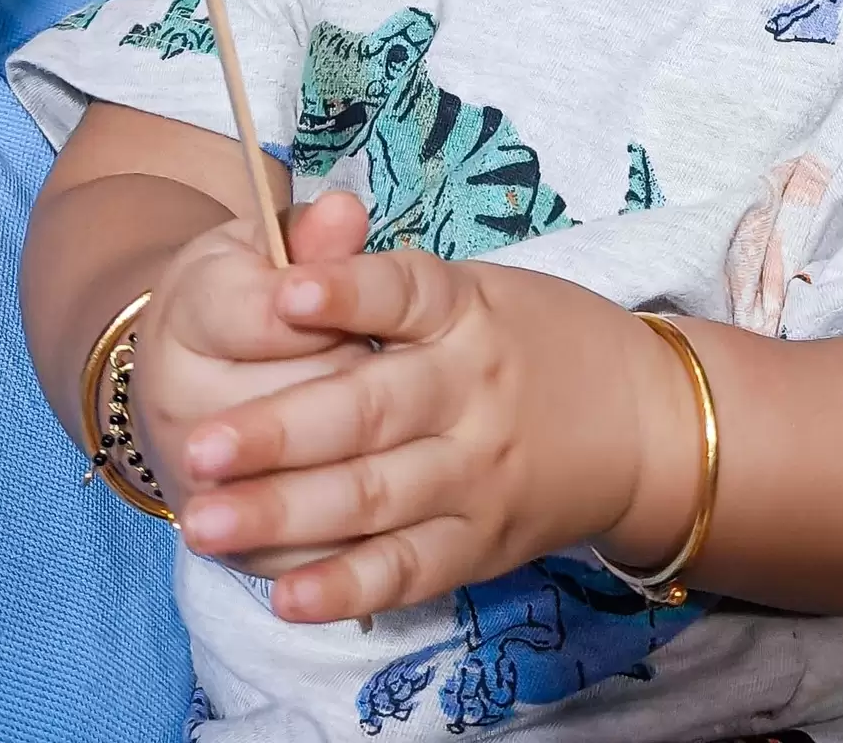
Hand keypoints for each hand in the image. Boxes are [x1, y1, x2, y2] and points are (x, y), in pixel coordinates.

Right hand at [134, 193, 377, 566]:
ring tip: (409, 466)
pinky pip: (290, 557)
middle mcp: (182, 403)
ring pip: (286, 490)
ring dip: (350, 481)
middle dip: (349, 398)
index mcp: (193, 314)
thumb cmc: (252, 292)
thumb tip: (346, 212)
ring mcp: (201, 484)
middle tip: (399, 384)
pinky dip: (341, 558)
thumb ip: (311, 234)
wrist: (191, 368)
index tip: (370, 305)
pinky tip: (395, 534)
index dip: (325, 309)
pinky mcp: (229, 544)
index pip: (263, 316)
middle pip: (283, 405)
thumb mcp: (270, 246)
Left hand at [171, 250, 700, 622]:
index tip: (283, 293)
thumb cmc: (534, 340)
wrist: (644, 422)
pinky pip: (406, 570)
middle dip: (277, 432)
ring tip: (203, 520)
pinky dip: (345, 586)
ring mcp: (476, 473)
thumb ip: (385, 282)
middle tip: (198, 448)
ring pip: (370, 497)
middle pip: (368, 411)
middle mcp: (471, 390)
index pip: (404, 294)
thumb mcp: (476, 288)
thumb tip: (305, 247)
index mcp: (466, 311)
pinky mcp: (478, 542)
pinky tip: (284, 595)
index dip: (346, 294)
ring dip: (282, 514)